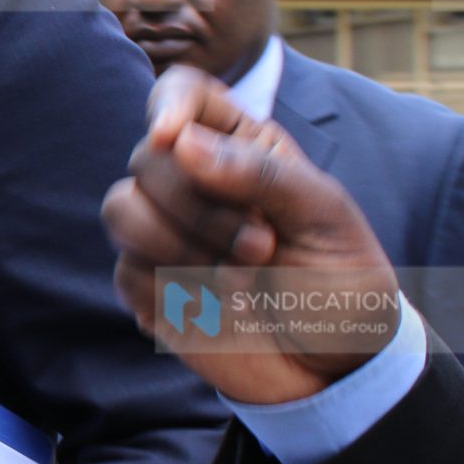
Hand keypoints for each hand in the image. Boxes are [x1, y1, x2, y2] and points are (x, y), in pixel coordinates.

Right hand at [101, 66, 401, 403]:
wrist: (335, 369)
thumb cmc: (342, 285)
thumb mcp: (326, 218)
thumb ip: (261, 174)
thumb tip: (179, 141)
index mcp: (242, 149)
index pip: (182, 93)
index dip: (167, 104)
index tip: (171, 135)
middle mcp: (195, 183)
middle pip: (148, 157)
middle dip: (200, 207)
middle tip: (262, 248)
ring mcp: (166, 234)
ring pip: (121, 209)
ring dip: (181, 248)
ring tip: (240, 282)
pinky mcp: (148, 286)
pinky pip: (126, 271)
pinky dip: (173, 291)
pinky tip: (218, 308)